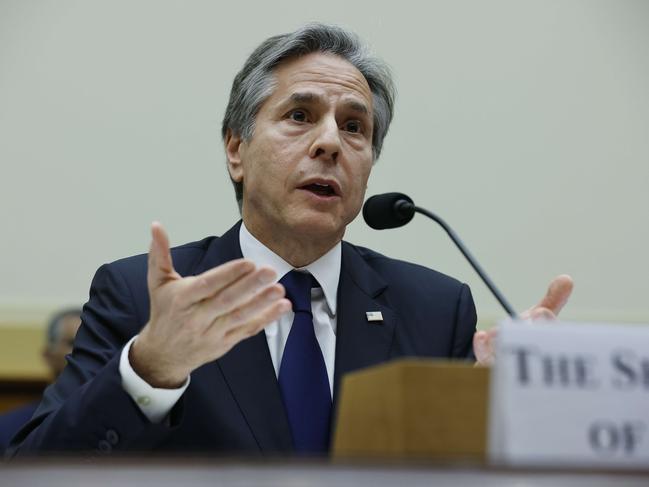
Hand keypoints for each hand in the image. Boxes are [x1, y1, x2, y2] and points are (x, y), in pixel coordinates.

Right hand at [130, 222, 290, 387]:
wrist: (163, 354)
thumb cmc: (165, 312)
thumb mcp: (158, 283)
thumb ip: (159, 254)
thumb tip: (156, 226)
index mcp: (182, 299)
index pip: (207, 285)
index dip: (228, 274)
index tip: (248, 263)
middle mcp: (197, 317)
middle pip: (226, 301)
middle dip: (250, 286)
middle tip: (270, 271)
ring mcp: (212, 333)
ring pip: (239, 317)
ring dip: (261, 303)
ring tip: (280, 289)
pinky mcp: (224, 343)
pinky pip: (247, 330)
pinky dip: (265, 319)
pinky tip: (282, 307)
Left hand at [472, 274, 573, 365]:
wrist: (497, 362)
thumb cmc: (524, 338)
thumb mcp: (538, 317)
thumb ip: (552, 301)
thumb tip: (567, 278)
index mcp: (550, 348)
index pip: (554, 339)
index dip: (547, 326)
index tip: (540, 311)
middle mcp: (535, 366)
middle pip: (534, 352)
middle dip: (528, 334)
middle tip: (522, 321)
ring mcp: (514, 374)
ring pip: (510, 360)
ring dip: (504, 342)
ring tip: (497, 331)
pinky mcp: (491, 378)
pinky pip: (486, 366)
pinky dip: (483, 350)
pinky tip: (481, 336)